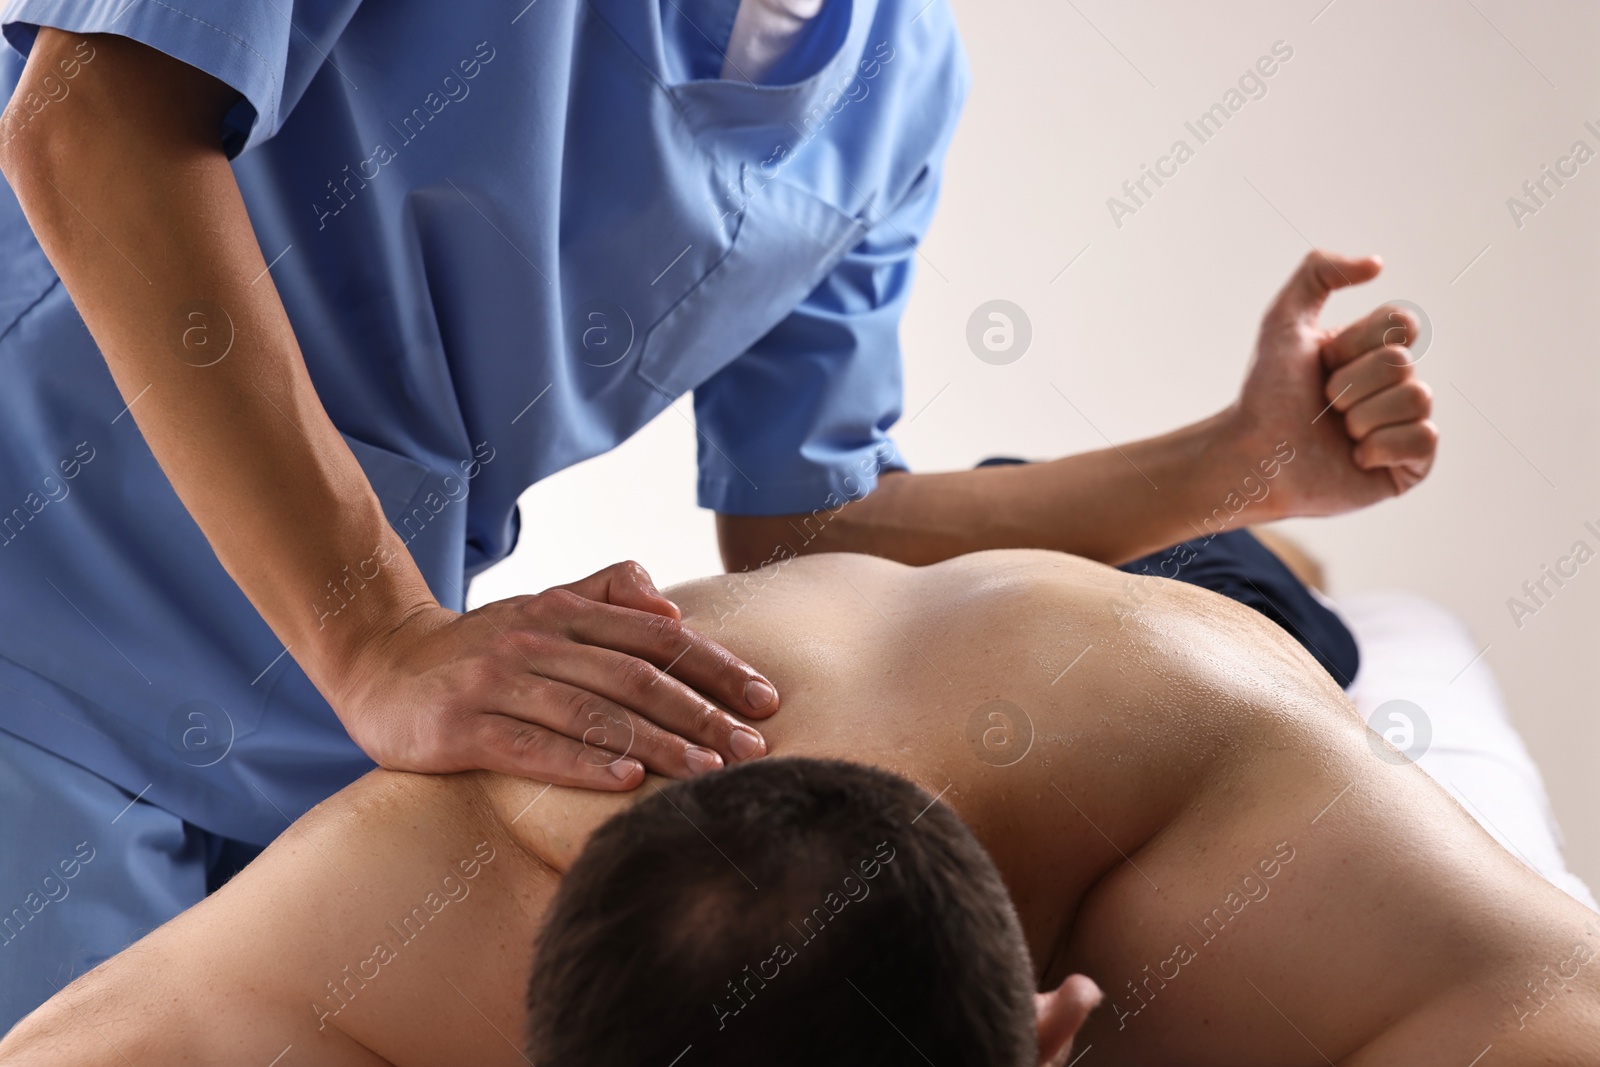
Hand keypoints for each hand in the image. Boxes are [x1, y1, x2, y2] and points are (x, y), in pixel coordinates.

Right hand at [328, 561, 778, 788]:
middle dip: (701, 712)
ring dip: (657, 745)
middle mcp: (536, 640)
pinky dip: (582, 764)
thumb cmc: (479, 646)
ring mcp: (497, 682)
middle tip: (753, 746)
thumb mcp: (541, 606)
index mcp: (564, 611)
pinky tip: (627, 783)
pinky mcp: (462, 726)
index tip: (764, 698)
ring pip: (592, 714)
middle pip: (635, 676)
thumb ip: (605, 595)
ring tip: (709, 772)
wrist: (379, 662)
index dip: (715, 666)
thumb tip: (671, 606)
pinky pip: (532, 747)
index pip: (656, 636)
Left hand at [1228, 250, 1437, 517]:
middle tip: (1322, 405)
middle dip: (1349, 385)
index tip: (1322, 363)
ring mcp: (1405, 426)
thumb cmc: (1265, 394)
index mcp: (1374, 351)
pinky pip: (1425, 440)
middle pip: (1402, 364)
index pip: (1401, 324)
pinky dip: (1383, 447)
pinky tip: (1355, 458)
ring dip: (1362, 417)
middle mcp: (1395, 386)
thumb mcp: (1283, 319)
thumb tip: (1377, 264)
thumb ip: (1318, 272)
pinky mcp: (1409, 467)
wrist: (1253, 455)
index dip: (1356, 344)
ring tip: (1336, 432)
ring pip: (1417, 400)